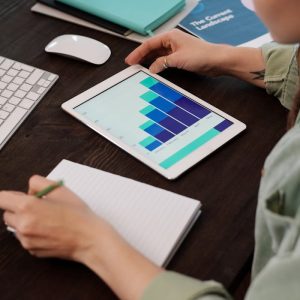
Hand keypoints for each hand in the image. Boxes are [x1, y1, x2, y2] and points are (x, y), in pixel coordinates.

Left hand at [0, 176, 161, 299]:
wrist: (89, 238)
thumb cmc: (78, 215)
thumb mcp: (61, 189)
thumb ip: (39, 182)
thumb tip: (29, 190)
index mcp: (28, 207)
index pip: (2, 199)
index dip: (9, 196)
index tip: (15, 196)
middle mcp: (23, 225)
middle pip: (6, 213)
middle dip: (18, 208)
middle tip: (38, 205)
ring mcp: (26, 240)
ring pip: (16, 227)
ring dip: (25, 220)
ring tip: (47, 218)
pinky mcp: (32, 250)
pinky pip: (25, 238)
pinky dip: (33, 232)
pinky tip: (50, 229)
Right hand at [125, 29, 225, 74]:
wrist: (216, 61)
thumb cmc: (202, 55)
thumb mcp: (177, 59)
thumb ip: (162, 63)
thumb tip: (152, 68)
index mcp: (170, 37)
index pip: (149, 44)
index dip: (138, 52)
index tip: (130, 60)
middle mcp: (172, 42)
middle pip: (152, 48)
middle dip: (141, 56)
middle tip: (132, 64)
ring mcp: (176, 50)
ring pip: (158, 55)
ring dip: (149, 61)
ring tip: (139, 67)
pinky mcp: (180, 58)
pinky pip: (164, 61)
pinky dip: (157, 65)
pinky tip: (153, 70)